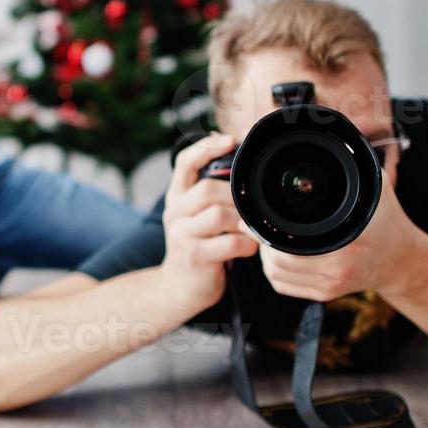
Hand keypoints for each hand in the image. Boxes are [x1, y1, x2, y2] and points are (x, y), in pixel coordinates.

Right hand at [160, 132, 258, 313]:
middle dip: (236, 194)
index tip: (229, 140)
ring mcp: (183, 236)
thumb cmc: (198, 245)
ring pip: (219, 215)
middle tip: (252, 204)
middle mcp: (175, 213)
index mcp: (177, 197)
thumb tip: (233, 155)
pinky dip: (247, 244)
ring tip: (251, 228)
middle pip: (207, 190)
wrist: (179, 287)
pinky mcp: (196, 257)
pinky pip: (230, 243)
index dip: (205, 148)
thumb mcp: (196, 215)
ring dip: (243, 221)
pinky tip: (249, 247)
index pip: (184, 163)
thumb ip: (210, 191)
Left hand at [250, 176, 426, 302]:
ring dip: (266, 258)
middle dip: (263, 243)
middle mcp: (339, 269)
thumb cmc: (386, 219)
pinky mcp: (326, 295)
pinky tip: (278, 256)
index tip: (255, 217)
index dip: (266, 230)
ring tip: (268, 238)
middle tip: (258, 225)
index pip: (289, 244)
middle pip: (277, 262)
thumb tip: (338, 129)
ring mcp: (331, 286)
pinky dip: (275, 273)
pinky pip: (285, 287)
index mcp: (347, 241)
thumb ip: (355, 161)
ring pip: (277, 277)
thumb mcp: (375, 187)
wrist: (402, 259)